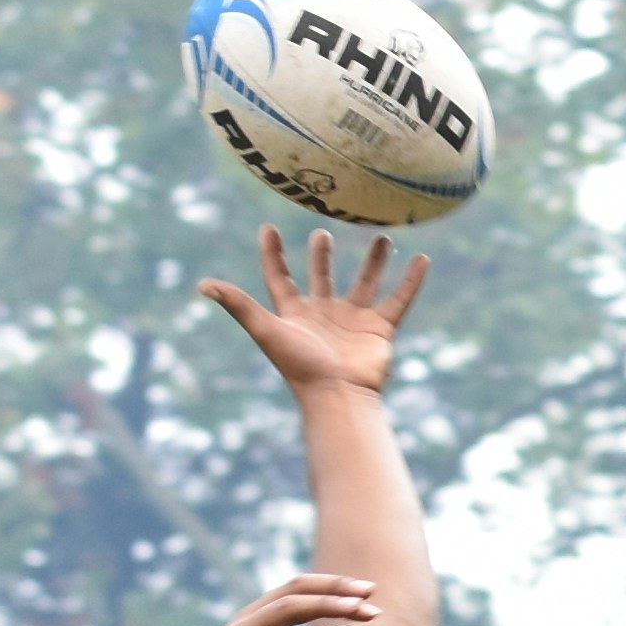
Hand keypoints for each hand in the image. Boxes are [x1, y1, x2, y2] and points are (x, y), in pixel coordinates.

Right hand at [150, 569, 381, 625]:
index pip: (299, 589)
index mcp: (258, 619)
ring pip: (287, 610)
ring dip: (328, 608)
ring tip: (362, 615)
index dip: (334, 586)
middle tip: (371, 595)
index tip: (369, 592)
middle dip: (336, 590)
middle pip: (296, 591)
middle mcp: (248, 621)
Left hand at [195, 226, 426, 399]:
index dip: (273, 255)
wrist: (338, 396)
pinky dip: (411, 281)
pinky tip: (422, 260)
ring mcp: (353, 320)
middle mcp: (324, 314)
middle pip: (322, 277)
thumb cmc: (300, 366)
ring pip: (365, 282)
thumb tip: (203, 285)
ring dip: (373, 261)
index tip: (268, 229)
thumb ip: (238, 305)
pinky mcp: (379, 329)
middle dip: (321, 256)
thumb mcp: (266, 329)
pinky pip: (399, 300)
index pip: (280, 278)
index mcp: (295, 314)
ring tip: (381, 236)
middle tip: (322, 233)